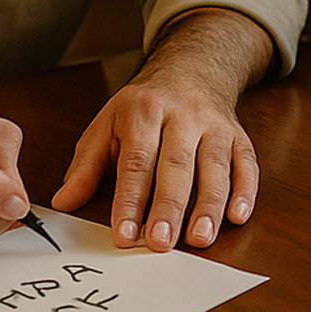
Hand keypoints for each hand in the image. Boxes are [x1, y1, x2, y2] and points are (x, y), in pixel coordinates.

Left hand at [51, 10, 269, 251]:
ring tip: (200, 238)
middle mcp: (182, 116)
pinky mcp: (238, 135)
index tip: (124, 235)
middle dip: (169, 206)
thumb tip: (64, 202)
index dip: (130, 200)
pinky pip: (246, 162)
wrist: (192, 68)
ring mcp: (214, 125)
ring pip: (214, 166)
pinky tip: (238, 215)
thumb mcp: (107, 124)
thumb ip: (86, 165)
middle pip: (177, 165)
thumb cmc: (144, 106)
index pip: (136, 161)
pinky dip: (246, 190)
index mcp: (143, 112)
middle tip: (161, 242)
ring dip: (209, 204)